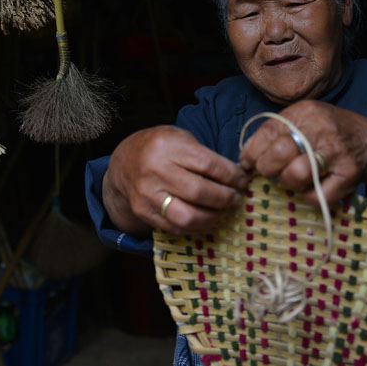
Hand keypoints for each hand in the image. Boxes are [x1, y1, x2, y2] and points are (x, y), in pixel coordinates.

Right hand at [102, 126, 249, 236]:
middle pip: (200, 192)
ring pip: (188, 216)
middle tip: (236, 198)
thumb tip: (237, 176)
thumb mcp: (179, 138)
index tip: (242, 180)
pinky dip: (198, 227)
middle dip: (225, 198)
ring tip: (224, 211)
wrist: (123, 164)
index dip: (231, 176)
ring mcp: (147, 195)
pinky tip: (208, 219)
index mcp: (166, 147)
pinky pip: (177, 227)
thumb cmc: (159, 148)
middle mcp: (154, 171)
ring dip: (214, 217)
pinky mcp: (144, 214)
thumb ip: (204, 154)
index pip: (208, 165)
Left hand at [238, 101, 366, 205]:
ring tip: (291, 180)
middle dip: (267, 168)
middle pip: (279, 153)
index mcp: (304, 113)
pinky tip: (310, 190)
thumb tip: (246, 156)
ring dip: (288, 183)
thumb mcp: (305, 120)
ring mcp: (336, 152)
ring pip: (296, 174)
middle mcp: (321, 129)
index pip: (268, 131)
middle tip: (270, 173)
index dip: (252, 151)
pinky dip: (308, 197)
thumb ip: (278, 132)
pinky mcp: (348, 174)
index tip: (247, 163)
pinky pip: (316, 195)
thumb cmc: (329, 133)